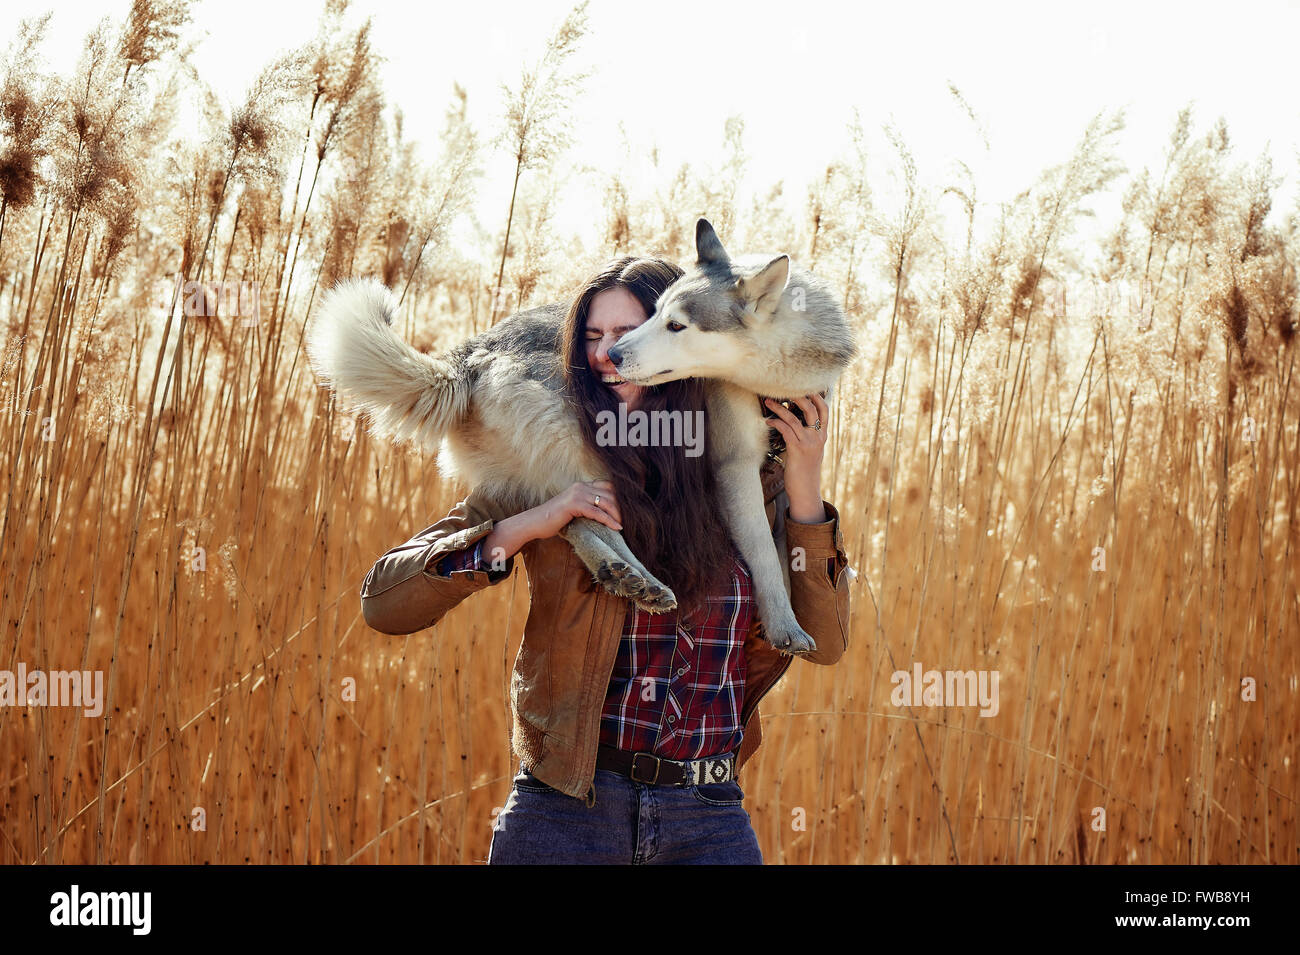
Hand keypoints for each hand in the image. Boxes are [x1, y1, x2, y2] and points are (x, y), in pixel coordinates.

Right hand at [526, 480, 622, 539]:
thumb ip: (586, 507)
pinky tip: (616, 528)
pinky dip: (609, 520)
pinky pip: (598, 512)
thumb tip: (603, 514)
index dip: (617, 498)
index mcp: (581, 486)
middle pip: (610, 494)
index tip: (621, 512)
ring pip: (607, 502)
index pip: (607, 486)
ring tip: (620, 525)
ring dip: (616, 515)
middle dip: (619, 508)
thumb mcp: (573, 509)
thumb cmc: (553, 519)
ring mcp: (577, 494)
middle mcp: (580, 487)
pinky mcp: (575, 504)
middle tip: (622, 521)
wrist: (536, 522)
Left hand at [764, 393, 828, 522]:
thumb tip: (797, 421)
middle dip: (797, 395)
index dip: (815, 395)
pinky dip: (776, 422)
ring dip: (779, 407)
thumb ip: (808, 435)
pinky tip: (768, 421)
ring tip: (768, 401)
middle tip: (783, 388)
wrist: (806, 491)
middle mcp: (818, 436)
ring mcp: (808, 443)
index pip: (824, 409)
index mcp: (822, 435)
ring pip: (795, 418)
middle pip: (811, 408)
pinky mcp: (797, 450)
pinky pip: (786, 430)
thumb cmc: (805, 470)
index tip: (803, 385)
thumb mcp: (811, 450)